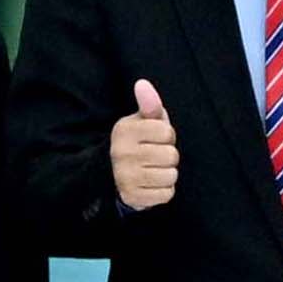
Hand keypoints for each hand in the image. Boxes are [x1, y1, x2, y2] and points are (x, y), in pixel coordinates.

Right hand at [108, 76, 181, 212]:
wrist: (111, 175)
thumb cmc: (136, 143)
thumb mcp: (141, 121)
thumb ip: (148, 103)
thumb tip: (142, 84)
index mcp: (124, 130)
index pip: (167, 132)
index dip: (167, 136)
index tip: (155, 138)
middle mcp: (121, 153)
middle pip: (171, 155)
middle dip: (168, 156)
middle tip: (155, 156)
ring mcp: (125, 177)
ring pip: (171, 176)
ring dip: (167, 174)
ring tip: (154, 170)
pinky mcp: (132, 197)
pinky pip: (166, 194)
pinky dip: (164, 190)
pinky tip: (152, 184)